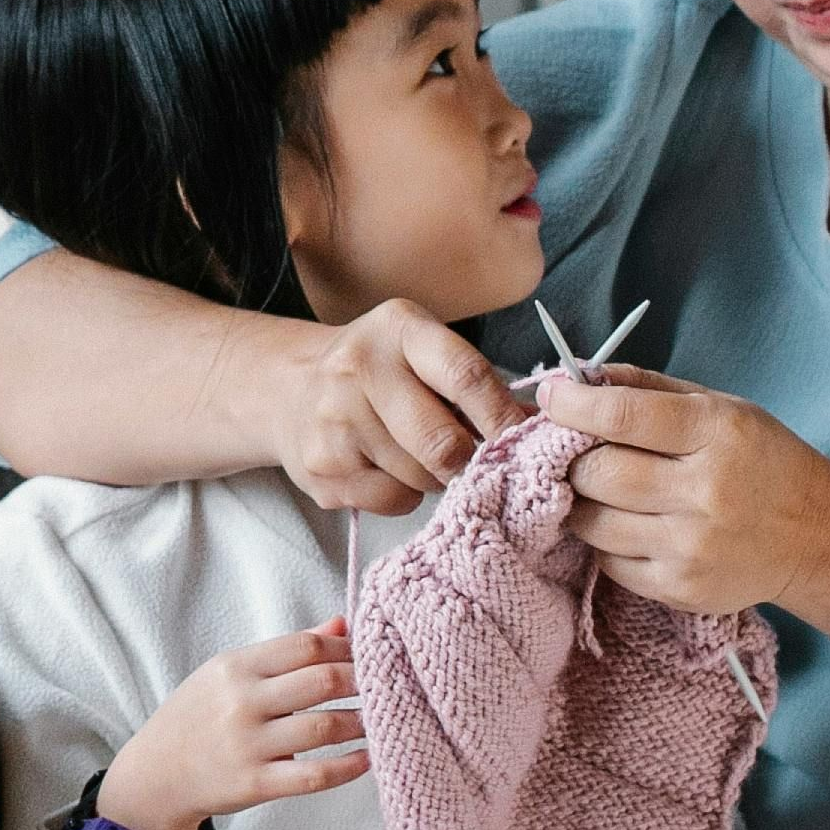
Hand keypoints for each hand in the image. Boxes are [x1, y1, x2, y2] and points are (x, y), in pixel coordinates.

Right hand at [96, 618, 368, 829]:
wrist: (154, 775)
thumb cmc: (198, 717)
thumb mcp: (230, 673)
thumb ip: (287, 651)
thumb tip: (341, 624)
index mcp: (237, 667)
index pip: (306, 646)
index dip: (347, 649)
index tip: (370, 655)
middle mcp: (242, 702)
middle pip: (321, 680)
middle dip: (363, 681)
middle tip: (387, 684)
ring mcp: (248, 744)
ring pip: (324, 727)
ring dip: (362, 722)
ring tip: (381, 719)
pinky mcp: (255, 784)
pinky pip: (313, 776)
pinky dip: (348, 767)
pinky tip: (366, 758)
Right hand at [269, 300, 525, 514]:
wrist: (289, 388)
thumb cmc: (379, 372)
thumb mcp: (422, 352)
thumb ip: (476, 384)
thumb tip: (540, 427)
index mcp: (399, 329)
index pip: (466, 376)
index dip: (503, 418)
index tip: (524, 443)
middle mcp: (360, 368)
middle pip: (444, 442)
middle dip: (470, 461)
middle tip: (475, 461)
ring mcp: (334, 421)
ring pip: (420, 477)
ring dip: (435, 478)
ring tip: (417, 454)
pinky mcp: (321, 468)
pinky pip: (391, 500)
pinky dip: (403, 494)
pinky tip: (385, 467)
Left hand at [535, 366, 829, 623]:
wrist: (817, 536)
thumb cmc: (763, 460)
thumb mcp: (720, 407)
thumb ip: (647, 389)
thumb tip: (576, 378)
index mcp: (717, 433)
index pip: (621, 416)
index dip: (573, 404)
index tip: (551, 396)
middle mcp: (705, 492)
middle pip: (598, 472)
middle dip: (573, 458)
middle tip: (573, 449)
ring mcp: (692, 547)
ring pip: (593, 523)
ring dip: (583, 501)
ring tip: (600, 488)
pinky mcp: (681, 588)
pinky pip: (610, 563)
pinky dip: (607, 541)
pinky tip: (630, 524)